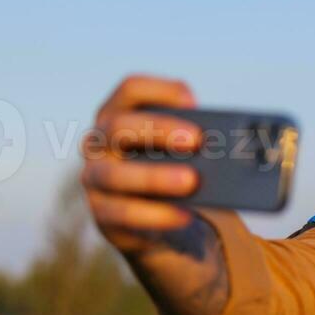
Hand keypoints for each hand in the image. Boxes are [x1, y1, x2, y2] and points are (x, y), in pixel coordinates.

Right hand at [81, 75, 203, 251]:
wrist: (164, 225)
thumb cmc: (172, 174)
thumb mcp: (180, 153)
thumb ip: (191, 141)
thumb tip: (221, 141)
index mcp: (118, 116)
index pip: (130, 90)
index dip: (160, 91)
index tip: (192, 102)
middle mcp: (98, 143)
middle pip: (119, 127)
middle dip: (158, 130)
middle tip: (196, 140)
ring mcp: (94, 179)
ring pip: (115, 175)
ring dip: (155, 177)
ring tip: (191, 181)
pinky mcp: (102, 215)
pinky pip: (123, 214)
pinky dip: (156, 215)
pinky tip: (184, 215)